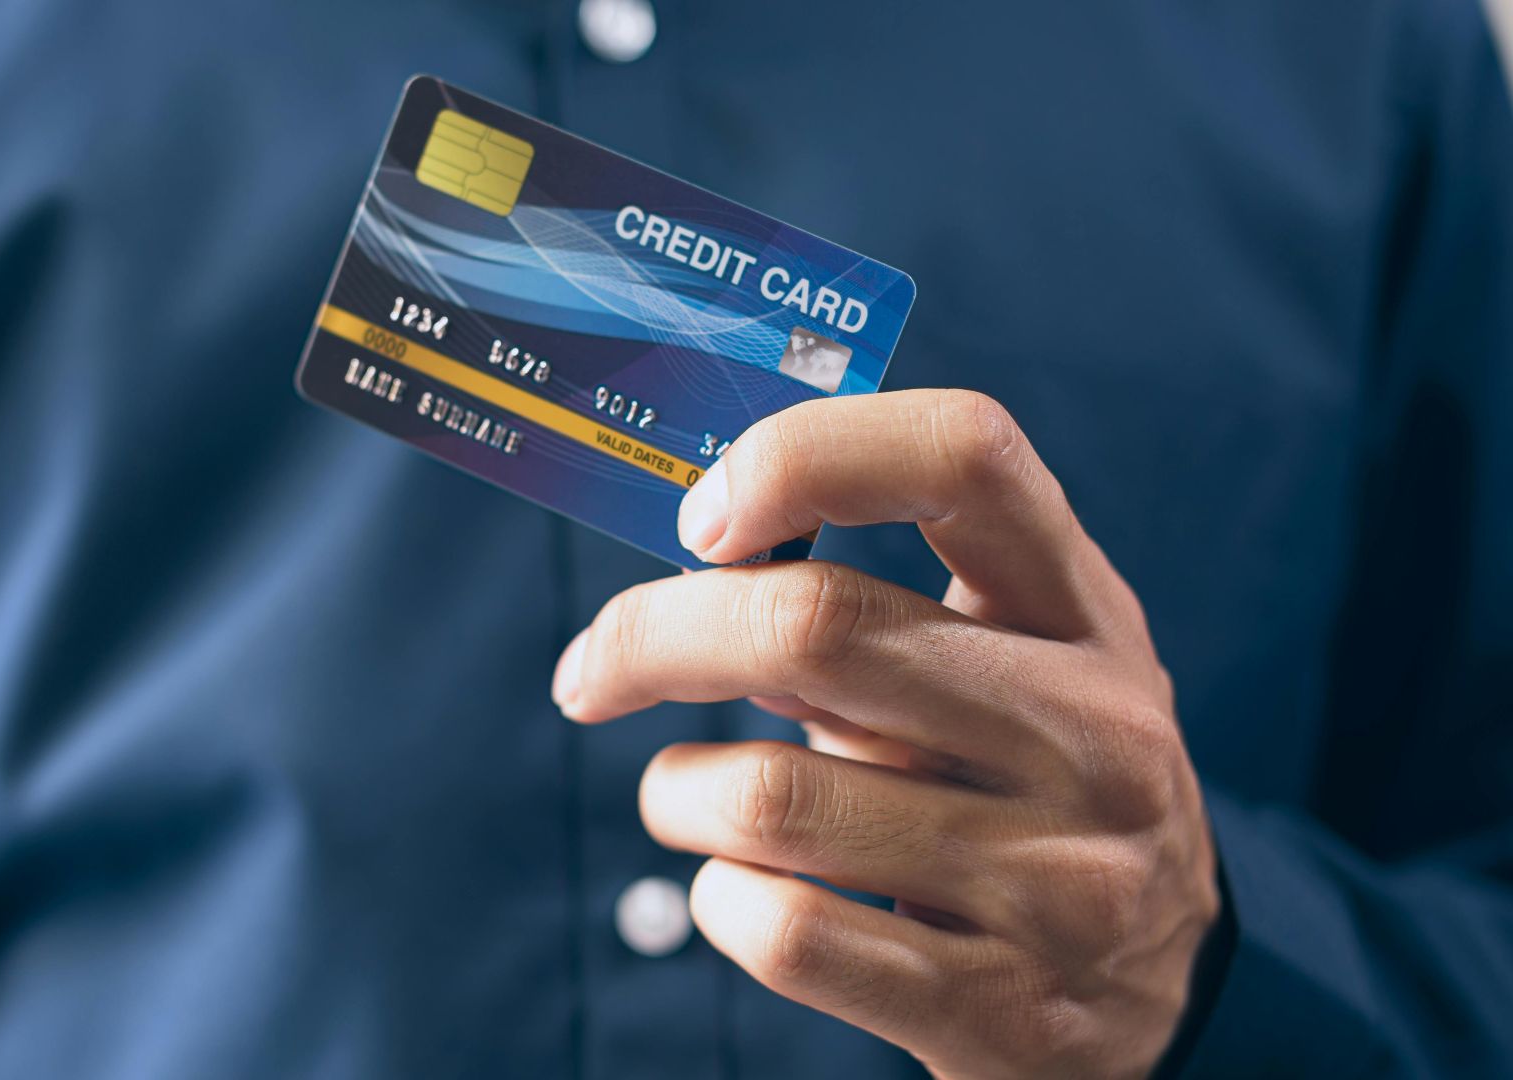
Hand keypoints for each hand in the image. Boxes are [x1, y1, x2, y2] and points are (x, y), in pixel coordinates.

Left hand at [551, 390, 1219, 1077]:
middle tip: (595, 669)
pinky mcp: (1001, 1011)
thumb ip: (885, 613)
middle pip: (817, 626)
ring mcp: (1059, 880)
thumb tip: (698, 592)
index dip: (805, 455)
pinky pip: (785, 935)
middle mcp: (1092, 734)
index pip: (963, 455)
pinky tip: (737, 890)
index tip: (704, 519)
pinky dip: (718, 900)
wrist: (1163, 998)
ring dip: (677, 790)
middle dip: (655, 639)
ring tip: (684, 796)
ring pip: (770, 797)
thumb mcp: (1017, 670)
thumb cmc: (1040, 788)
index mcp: (1085, 614)